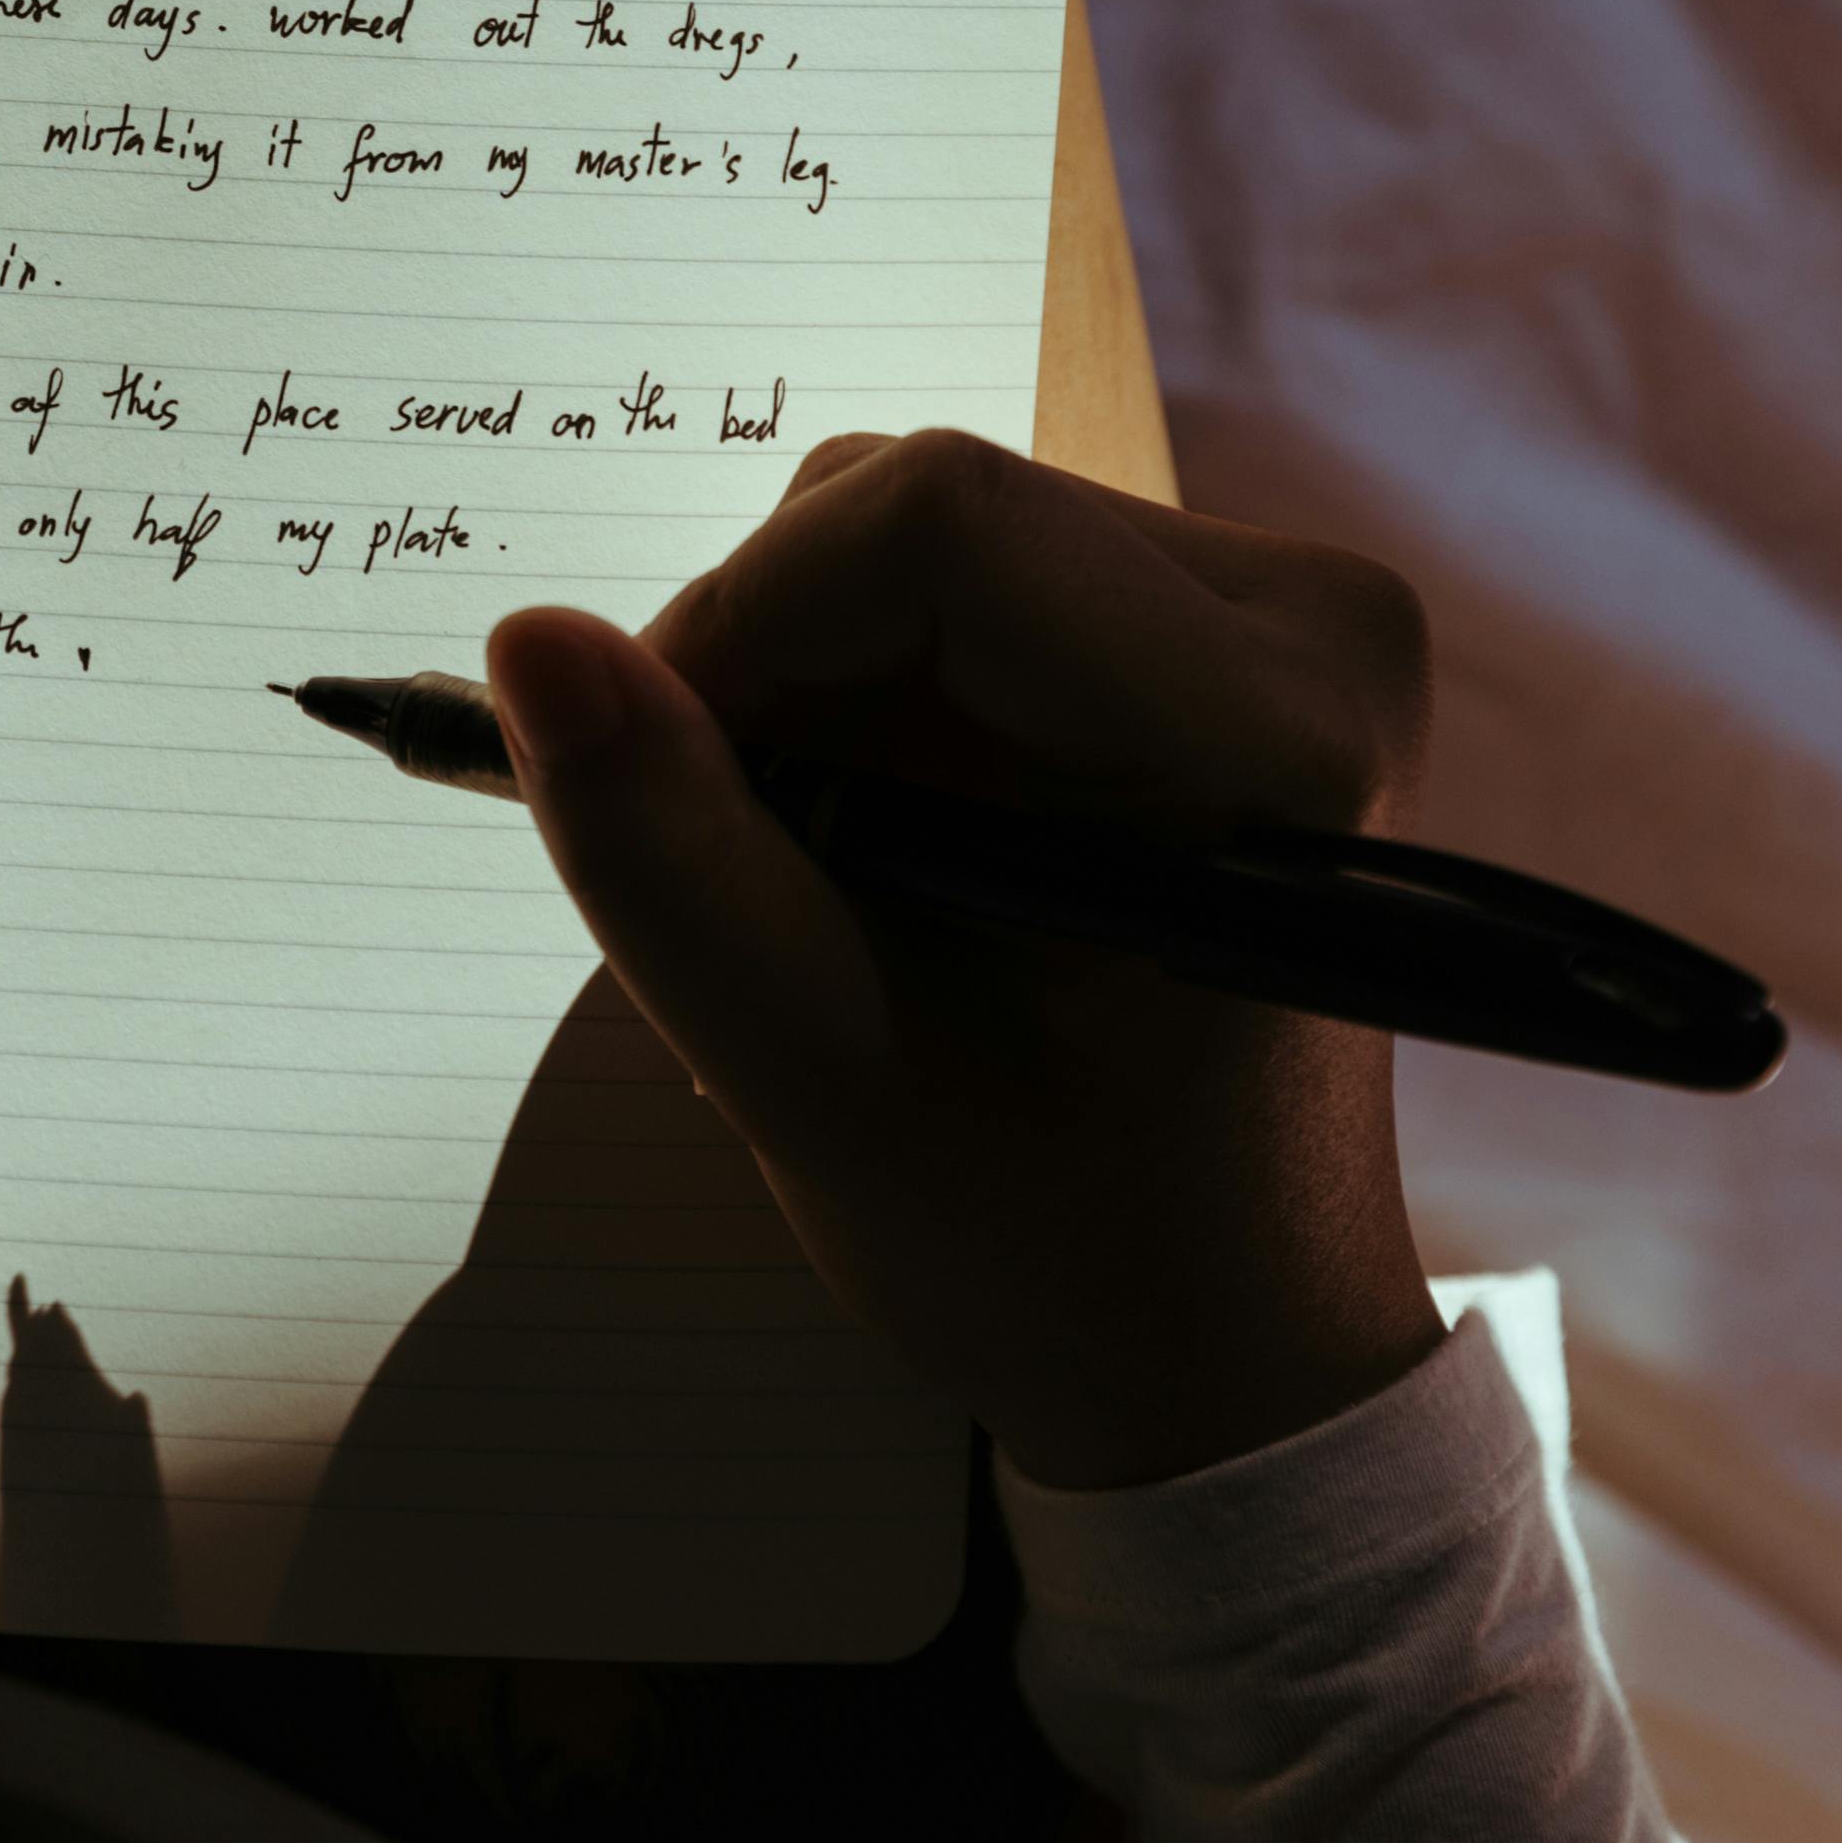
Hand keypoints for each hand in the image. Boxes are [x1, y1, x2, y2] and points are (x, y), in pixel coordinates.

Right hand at [486, 429, 1448, 1490]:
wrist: (1217, 1331)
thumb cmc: (1058, 1247)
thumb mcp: (823, 1083)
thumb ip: (671, 864)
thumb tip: (531, 645)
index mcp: (1273, 733)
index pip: (938, 523)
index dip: (743, 621)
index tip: (656, 784)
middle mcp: (1309, 625)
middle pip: (917, 511)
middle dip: (767, 674)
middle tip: (750, 881)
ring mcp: (1273, 615)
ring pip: (915, 532)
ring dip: (805, 692)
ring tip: (819, 892)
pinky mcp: (1211, 625)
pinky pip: (957, 573)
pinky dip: (862, 694)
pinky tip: (883, 849)